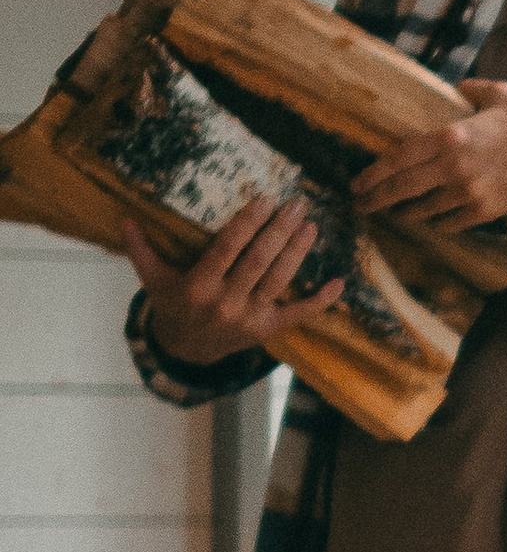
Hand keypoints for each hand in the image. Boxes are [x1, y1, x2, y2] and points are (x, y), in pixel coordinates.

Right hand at [124, 203, 340, 367]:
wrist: (186, 351)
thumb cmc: (172, 306)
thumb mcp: (152, 279)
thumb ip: (140, 249)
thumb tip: (123, 216)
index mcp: (198, 286)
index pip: (227, 248)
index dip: (248, 223)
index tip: (265, 200)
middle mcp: (226, 302)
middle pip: (259, 261)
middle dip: (280, 231)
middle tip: (298, 204)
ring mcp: (249, 318)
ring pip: (279, 280)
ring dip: (298, 252)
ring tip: (310, 226)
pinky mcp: (267, 330)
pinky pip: (298, 314)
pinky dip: (320, 301)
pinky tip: (338, 282)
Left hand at [353, 80, 506, 227]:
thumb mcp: (499, 93)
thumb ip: (470, 90)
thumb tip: (454, 88)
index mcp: (451, 136)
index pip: (400, 157)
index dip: (374, 172)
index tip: (357, 182)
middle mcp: (453, 166)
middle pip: (403, 188)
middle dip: (376, 199)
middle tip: (360, 206)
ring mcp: (468, 192)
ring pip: (423, 209)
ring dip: (404, 213)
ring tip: (393, 214)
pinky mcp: (484, 211)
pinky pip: (450, 222)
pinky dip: (437, 223)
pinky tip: (429, 221)